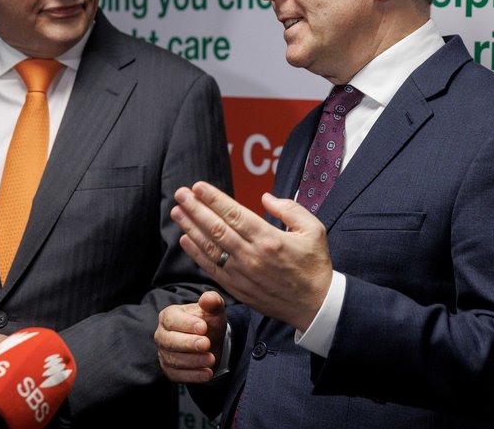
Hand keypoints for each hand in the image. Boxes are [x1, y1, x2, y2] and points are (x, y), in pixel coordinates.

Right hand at [155, 291, 227, 382]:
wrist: (210, 342)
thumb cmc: (208, 323)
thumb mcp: (213, 310)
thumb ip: (212, 302)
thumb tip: (208, 298)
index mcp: (169, 316)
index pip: (172, 320)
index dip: (187, 324)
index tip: (203, 327)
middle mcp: (162, 335)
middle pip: (169, 341)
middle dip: (188, 344)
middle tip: (206, 344)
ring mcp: (164, 354)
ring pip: (174, 360)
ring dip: (193, 361)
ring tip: (211, 359)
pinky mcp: (170, 370)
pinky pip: (178, 375)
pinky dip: (193, 376)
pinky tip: (207, 373)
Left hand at [172, 181, 332, 331]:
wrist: (315, 306)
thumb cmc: (315, 265)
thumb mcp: (313, 230)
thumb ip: (289, 209)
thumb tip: (265, 198)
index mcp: (270, 239)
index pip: (235, 214)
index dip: (214, 199)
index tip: (198, 187)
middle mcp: (252, 256)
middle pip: (217, 228)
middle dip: (195, 209)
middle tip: (180, 194)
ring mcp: (243, 274)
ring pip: (210, 247)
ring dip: (191, 228)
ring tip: (177, 212)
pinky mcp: (238, 289)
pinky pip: (212, 268)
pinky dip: (196, 254)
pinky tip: (185, 240)